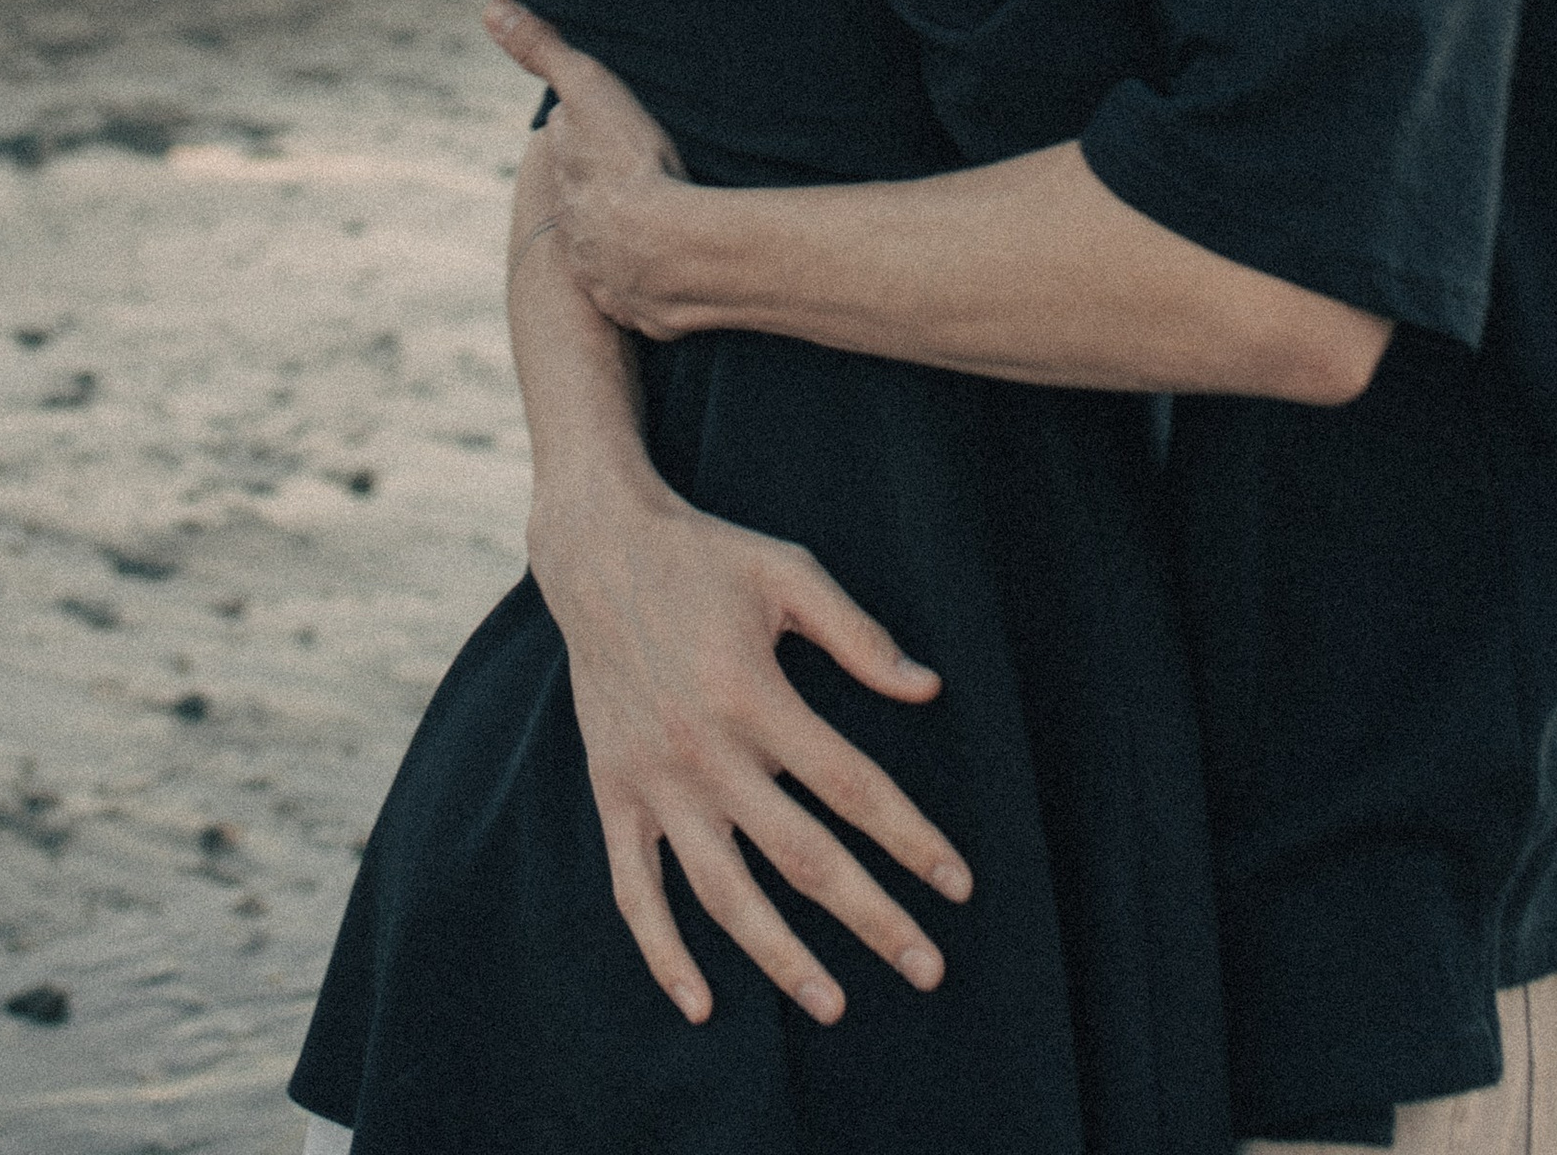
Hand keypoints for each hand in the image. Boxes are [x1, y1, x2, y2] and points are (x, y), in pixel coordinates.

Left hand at [486, 0, 702, 337]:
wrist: (667, 248)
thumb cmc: (628, 162)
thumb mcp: (586, 89)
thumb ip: (541, 49)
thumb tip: (489, 9)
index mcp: (567, 179)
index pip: (569, 148)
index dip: (584, 134)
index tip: (603, 127)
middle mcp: (576, 231)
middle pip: (588, 204)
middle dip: (606, 194)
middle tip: (637, 180)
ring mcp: (605, 275)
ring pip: (614, 253)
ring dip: (630, 243)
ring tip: (662, 230)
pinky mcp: (639, 310)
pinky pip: (646, 295)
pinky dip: (655, 284)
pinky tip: (674, 274)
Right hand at [527, 467, 973, 1031]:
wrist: (596, 549)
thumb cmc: (706, 557)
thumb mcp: (788, 572)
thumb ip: (858, 634)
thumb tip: (928, 690)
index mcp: (754, 693)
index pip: (852, 787)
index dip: (911, 840)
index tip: (959, 885)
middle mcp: (705, 749)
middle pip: (801, 856)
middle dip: (871, 918)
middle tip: (930, 970)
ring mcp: (654, 779)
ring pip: (723, 891)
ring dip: (780, 956)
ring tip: (835, 1006)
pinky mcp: (615, 793)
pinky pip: (635, 890)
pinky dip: (663, 952)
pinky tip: (701, 1004)